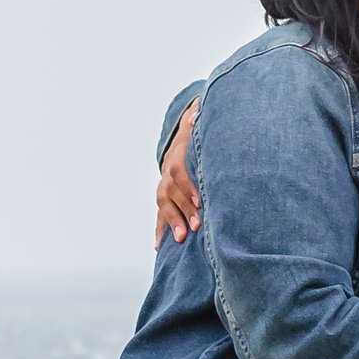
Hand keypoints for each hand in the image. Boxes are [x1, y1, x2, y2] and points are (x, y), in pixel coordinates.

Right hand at [155, 103, 200, 247]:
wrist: (183, 140)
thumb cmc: (197, 135)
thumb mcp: (198, 124)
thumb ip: (198, 118)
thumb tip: (198, 112)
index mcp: (177, 158)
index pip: (180, 173)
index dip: (189, 187)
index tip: (200, 201)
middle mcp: (167, 176)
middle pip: (173, 194)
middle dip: (184, 210)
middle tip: (197, 226)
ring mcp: (163, 189)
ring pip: (164, 207)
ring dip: (172, 223)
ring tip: (181, 240)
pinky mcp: (164, 200)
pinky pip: (159, 216)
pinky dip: (159, 230)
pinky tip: (158, 247)